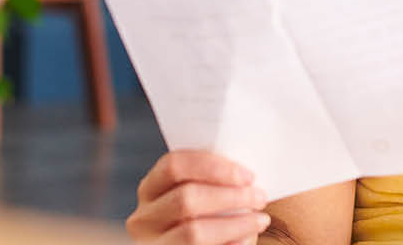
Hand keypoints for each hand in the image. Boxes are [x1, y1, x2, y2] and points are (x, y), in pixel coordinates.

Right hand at [127, 150, 271, 243]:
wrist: (201, 244)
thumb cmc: (207, 219)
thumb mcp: (201, 197)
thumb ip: (212, 183)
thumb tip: (246, 178)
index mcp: (150, 190)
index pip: (173, 165)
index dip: (212, 167)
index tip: (248, 175)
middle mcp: (143, 219)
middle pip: (186, 199)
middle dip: (230, 196)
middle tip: (260, 197)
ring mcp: (152, 244)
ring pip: (194, 232)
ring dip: (236, 224)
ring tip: (260, 220)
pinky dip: (232, 243)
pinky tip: (246, 239)